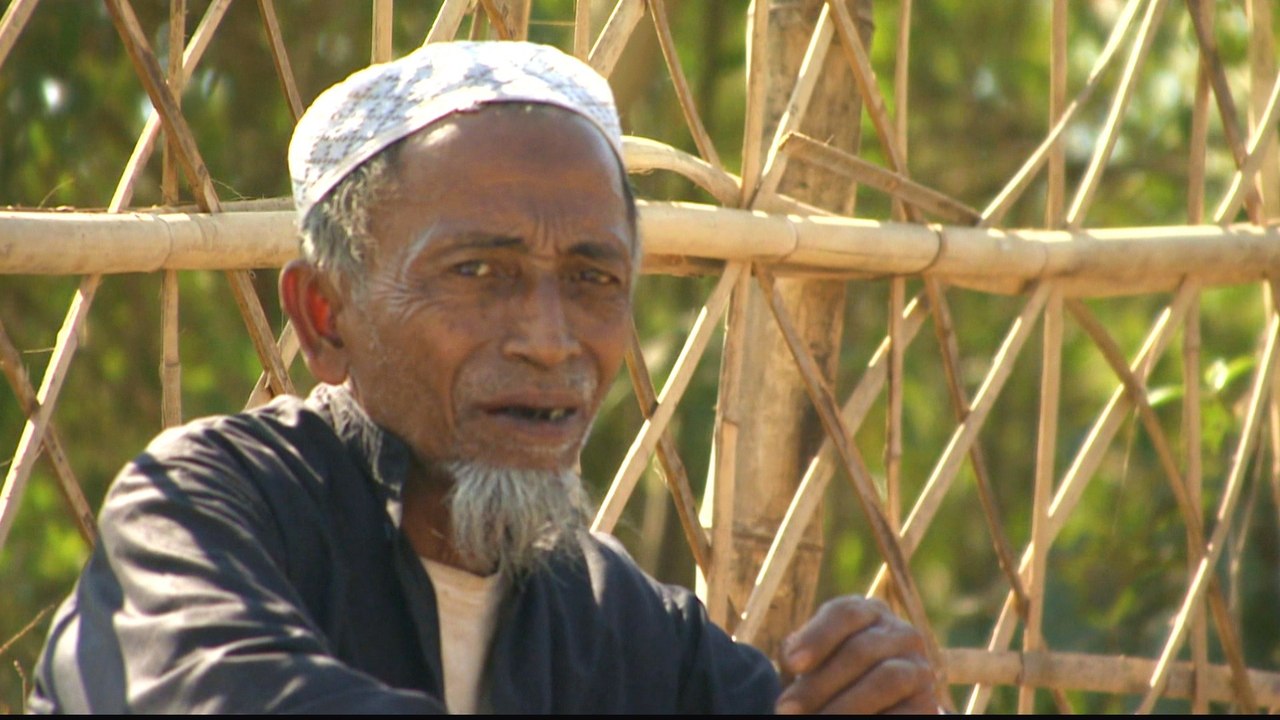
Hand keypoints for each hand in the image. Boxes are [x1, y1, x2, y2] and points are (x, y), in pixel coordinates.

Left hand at [775, 595, 937, 713]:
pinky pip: (901, 712)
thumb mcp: (815, 659)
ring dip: (844, 705)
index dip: (817, 636)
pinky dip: (869, 718)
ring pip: (886, 679)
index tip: (791, 664)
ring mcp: (918, 667)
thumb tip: (790, 655)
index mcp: (869, 612)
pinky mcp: (928, 703)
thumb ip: (800, 653)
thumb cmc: (832, 677)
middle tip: (786, 709)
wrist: (873, 706)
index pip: (846, 613)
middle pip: (860, 650)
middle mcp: (900, 633)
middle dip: (819, 683)